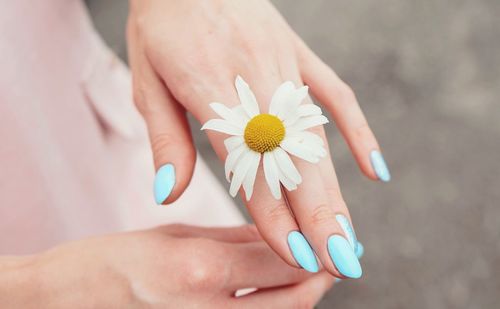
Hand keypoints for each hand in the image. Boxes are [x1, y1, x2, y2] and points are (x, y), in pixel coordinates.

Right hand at [1, 225, 332, 307]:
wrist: (66, 301)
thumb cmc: (115, 259)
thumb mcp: (175, 234)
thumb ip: (233, 238)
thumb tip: (280, 233)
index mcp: (201, 268)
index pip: (284, 257)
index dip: (318, 247)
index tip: (336, 236)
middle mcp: (209, 308)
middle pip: (294, 299)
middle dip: (321, 276)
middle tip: (335, 256)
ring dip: (304, 296)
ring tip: (313, 271)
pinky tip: (278, 291)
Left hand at [127, 0, 385, 276]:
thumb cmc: (163, 24)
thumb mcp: (148, 81)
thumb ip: (166, 140)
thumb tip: (168, 192)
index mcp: (215, 96)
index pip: (250, 171)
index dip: (274, 218)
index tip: (296, 257)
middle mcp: (259, 87)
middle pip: (294, 164)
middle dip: (318, 219)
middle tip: (341, 263)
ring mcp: (286, 70)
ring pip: (318, 141)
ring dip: (335, 192)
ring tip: (351, 235)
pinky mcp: (300, 56)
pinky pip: (337, 96)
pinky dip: (358, 132)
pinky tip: (375, 168)